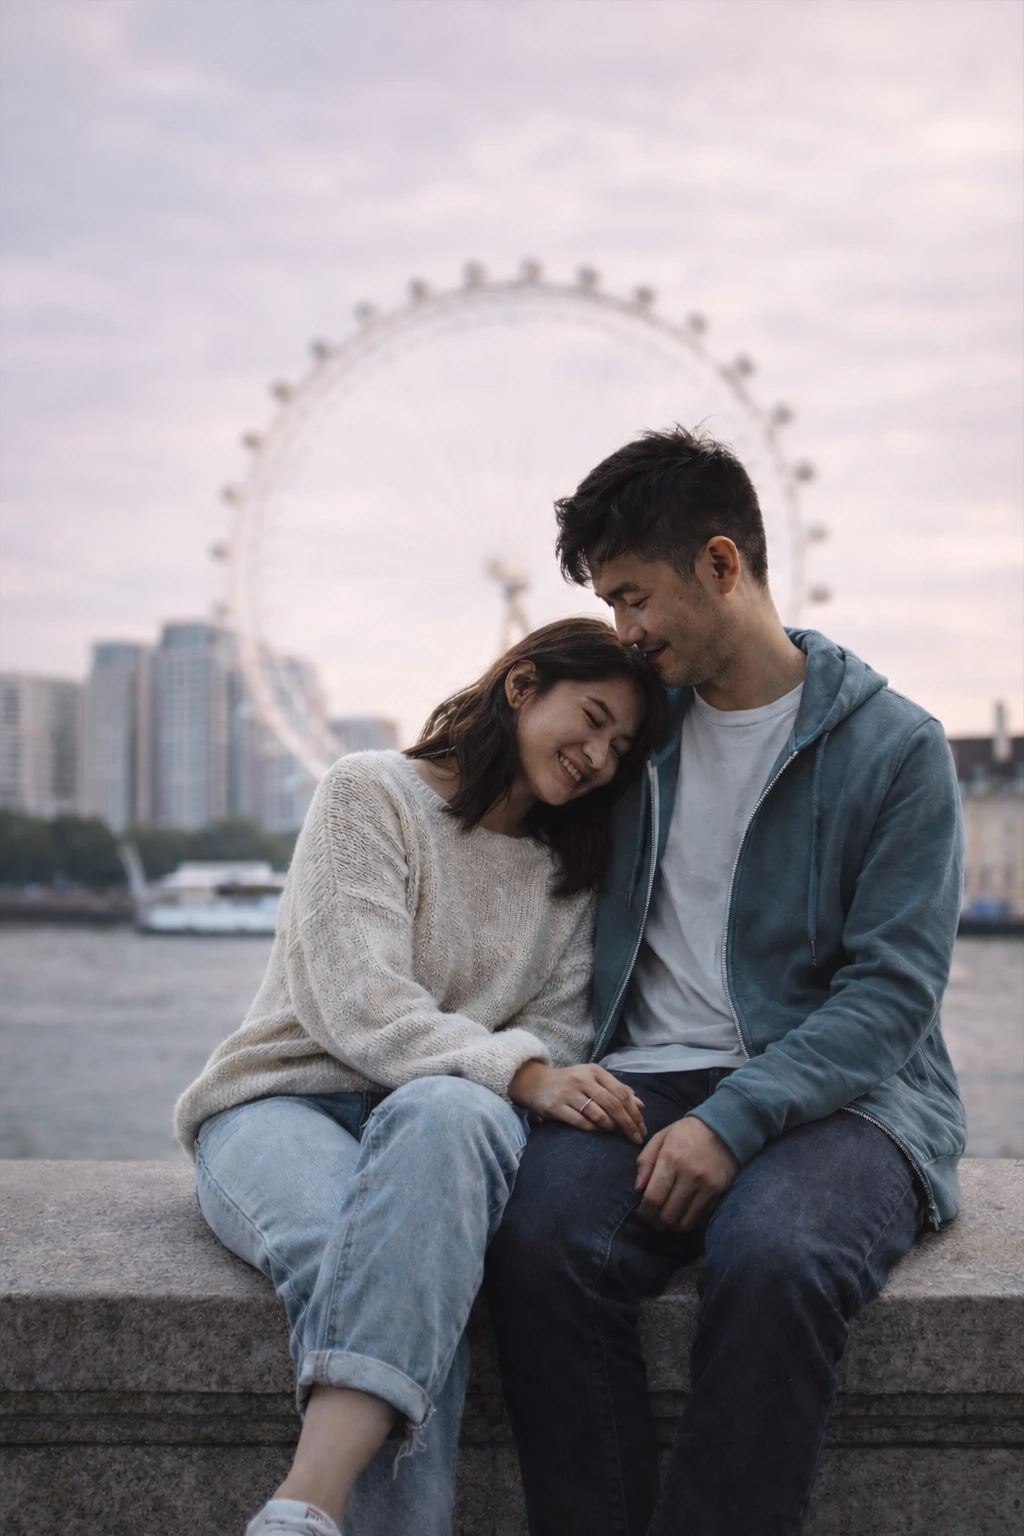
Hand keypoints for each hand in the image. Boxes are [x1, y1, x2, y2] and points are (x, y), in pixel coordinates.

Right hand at [508, 1061, 646, 1144]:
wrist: (536, 1083)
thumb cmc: (571, 1083)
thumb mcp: (593, 1080)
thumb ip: (616, 1090)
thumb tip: (640, 1105)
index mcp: (595, 1071)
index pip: (622, 1093)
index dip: (634, 1113)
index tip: (642, 1129)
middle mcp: (582, 1079)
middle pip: (613, 1104)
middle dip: (628, 1124)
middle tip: (636, 1138)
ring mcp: (569, 1093)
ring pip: (598, 1114)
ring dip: (612, 1128)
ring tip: (618, 1135)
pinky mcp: (557, 1107)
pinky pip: (581, 1122)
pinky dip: (594, 1130)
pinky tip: (601, 1133)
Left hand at [634, 1116, 737, 1230]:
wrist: (723, 1128)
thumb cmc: (686, 1132)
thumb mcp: (661, 1138)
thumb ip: (646, 1162)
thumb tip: (638, 1189)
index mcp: (671, 1159)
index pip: (653, 1198)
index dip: (645, 1213)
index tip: (642, 1214)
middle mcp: (689, 1175)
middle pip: (668, 1215)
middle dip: (657, 1222)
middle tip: (654, 1219)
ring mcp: (706, 1186)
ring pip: (685, 1222)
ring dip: (673, 1226)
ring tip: (668, 1219)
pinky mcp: (719, 1192)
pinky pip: (701, 1218)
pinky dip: (690, 1221)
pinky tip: (685, 1213)